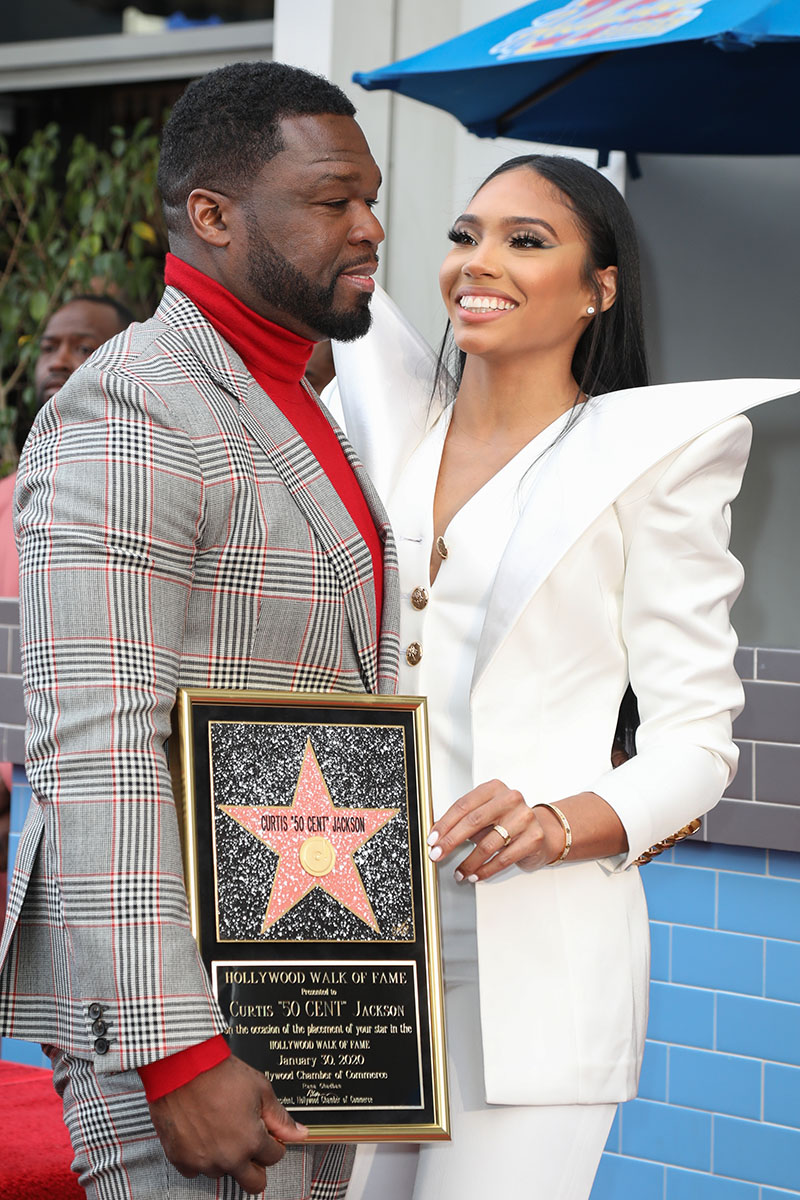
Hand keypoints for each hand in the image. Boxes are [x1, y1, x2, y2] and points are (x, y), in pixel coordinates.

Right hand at [148, 1054, 306, 1192]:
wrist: (182, 1067)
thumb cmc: (219, 1074)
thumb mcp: (260, 1089)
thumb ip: (280, 1117)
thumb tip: (300, 1133)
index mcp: (251, 1141)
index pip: (274, 1157)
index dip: (274, 1143)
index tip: (268, 1134)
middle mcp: (229, 1158)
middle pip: (254, 1183)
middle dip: (258, 1166)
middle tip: (251, 1145)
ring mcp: (204, 1162)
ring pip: (224, 1173)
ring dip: (227, 1158)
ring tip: (222, 1128)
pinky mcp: (181, 1160)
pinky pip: (196, 1170)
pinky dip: (201, 1157)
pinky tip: (203, 1134)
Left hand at [426, 779, 564, 880]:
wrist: (544, 832)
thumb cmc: (509, 822)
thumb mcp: (486, 815)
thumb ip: (464, 821)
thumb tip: (437, 835)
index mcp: (494, 788)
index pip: (463, 805)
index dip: (445, 824)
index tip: (433, 838)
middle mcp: (510, 799)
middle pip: (473, 821)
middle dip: (451, 841)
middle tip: (438, 854)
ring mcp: (524, 818)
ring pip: (488, 844)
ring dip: (469, 862)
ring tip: (459, 872)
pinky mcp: (533, 837)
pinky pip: (503, 858)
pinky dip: (486, 869)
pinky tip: (476, 874)